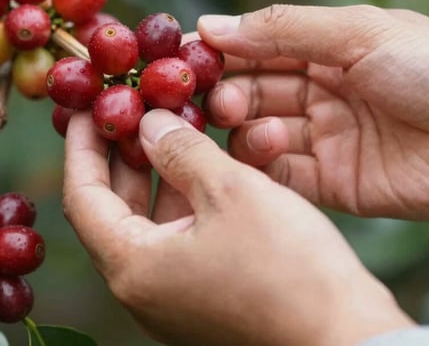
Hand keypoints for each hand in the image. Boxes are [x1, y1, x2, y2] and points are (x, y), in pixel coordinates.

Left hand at [62, 109, 413, 345]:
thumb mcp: (232, 192)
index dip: (82, 146)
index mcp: (134, 268)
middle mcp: (145, 290)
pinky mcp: (208, 300)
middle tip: (131, 111)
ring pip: (154, 224)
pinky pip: (184, 239)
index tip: (87, 107)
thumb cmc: (288, 268)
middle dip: (123, 156)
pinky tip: (211, 166)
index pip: (84, 196)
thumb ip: (182, 151)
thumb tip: (148, 124)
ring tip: (174, 127)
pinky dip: (190, 201)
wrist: (345, 339)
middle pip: (116, 210)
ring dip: (162, 175)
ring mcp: (177, 299)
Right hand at [200, 4, 428, 220]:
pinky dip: (265, 167)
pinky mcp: (335, 184)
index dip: (220, 53)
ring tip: (249, 124)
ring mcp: (327, 140)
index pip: (258, 49)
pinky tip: (269, 149)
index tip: (183, 60)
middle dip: (226, 95)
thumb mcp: (360, 32)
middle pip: (253, 93)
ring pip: (261, 135)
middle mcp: (322, 93)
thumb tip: (211, 24)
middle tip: (212, 101)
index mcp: (328, 49)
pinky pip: (284, 177)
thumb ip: (284, 30)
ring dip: (244, 129)